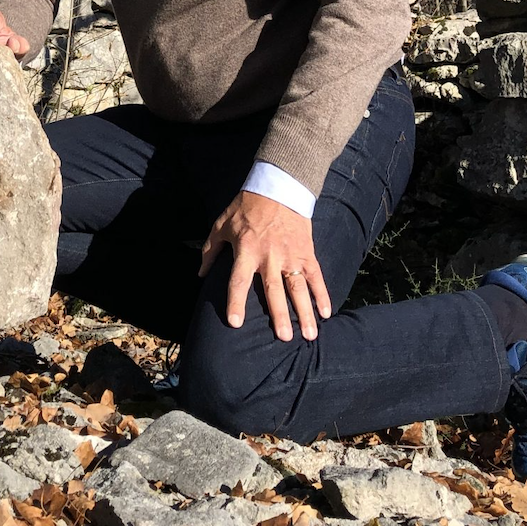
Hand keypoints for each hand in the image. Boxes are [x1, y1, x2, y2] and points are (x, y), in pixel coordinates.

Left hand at [199, 190, 330, 341]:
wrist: (278, 187)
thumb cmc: (246, 207)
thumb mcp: (221, 224)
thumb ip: (210, 250)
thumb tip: (200, 274)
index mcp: (246, 250)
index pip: (239, 280)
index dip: (236, 302)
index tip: (235, 323)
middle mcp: (269, 256)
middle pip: (273, 290)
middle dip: (279, 314)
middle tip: (283, 338)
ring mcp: (290, 255)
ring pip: (298, 288)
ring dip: (304, 312)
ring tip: (309, 335)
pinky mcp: (306, 253)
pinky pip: (315, 277)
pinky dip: (322, 294)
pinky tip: (326, 313)